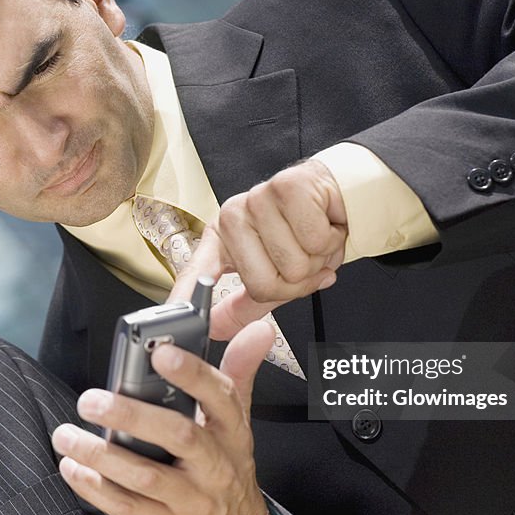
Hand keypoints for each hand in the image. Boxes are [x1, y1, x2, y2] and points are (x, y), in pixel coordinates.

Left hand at [52, 320, 297, 514]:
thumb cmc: (228, 470)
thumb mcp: (238, 423)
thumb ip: (239, 373)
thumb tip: (258, 329)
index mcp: (232, 431)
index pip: (219, 396)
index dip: (192, 374)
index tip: (160, 354)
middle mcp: (217, 464)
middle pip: (179, 435)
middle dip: (132, 416)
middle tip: (91, 400)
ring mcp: (194, 499)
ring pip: (146, 476)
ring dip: (101, 455)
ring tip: (67, 435)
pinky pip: (129, 509)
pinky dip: (96, 489)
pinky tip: (73, 468)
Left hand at [172, 159, 346, 339]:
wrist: (340, 194)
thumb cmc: (305, 231)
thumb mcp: (273, 273)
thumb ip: (244, 304)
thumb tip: (216, 328)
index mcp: (222, 238)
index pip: (198, 273)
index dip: (185, 298)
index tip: (175, 321)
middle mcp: (233, 216)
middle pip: (263, 284)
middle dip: (297, 282)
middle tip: (304, 261)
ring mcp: (257, 198)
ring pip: (294, 265)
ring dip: (318, 260)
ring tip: (315, 241)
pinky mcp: (288, 186)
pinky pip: (315, 240)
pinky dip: (330, 240)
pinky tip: (325, 224)